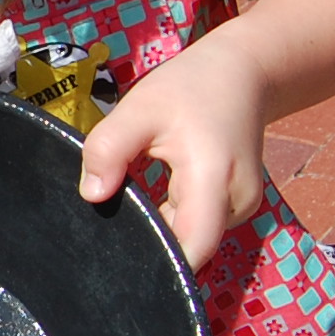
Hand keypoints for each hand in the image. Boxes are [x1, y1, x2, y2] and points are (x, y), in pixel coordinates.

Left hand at [77, 38, 270, 270]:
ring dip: (161, 227)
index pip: (193, 248)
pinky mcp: (235, 205)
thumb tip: (92, 195)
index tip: (121, 255)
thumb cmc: (189, 88)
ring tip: (134, 201)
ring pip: (192, 237)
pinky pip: (198, 224)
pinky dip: (174, 217)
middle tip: (114, 221)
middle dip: (151, 242)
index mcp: (213, 178)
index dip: (159, 262)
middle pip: (189, 246)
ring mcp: (241, 207)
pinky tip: (153, 198)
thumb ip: (109, 149)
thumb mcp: (139, 109)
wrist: (242, 73)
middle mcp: (237, 202)